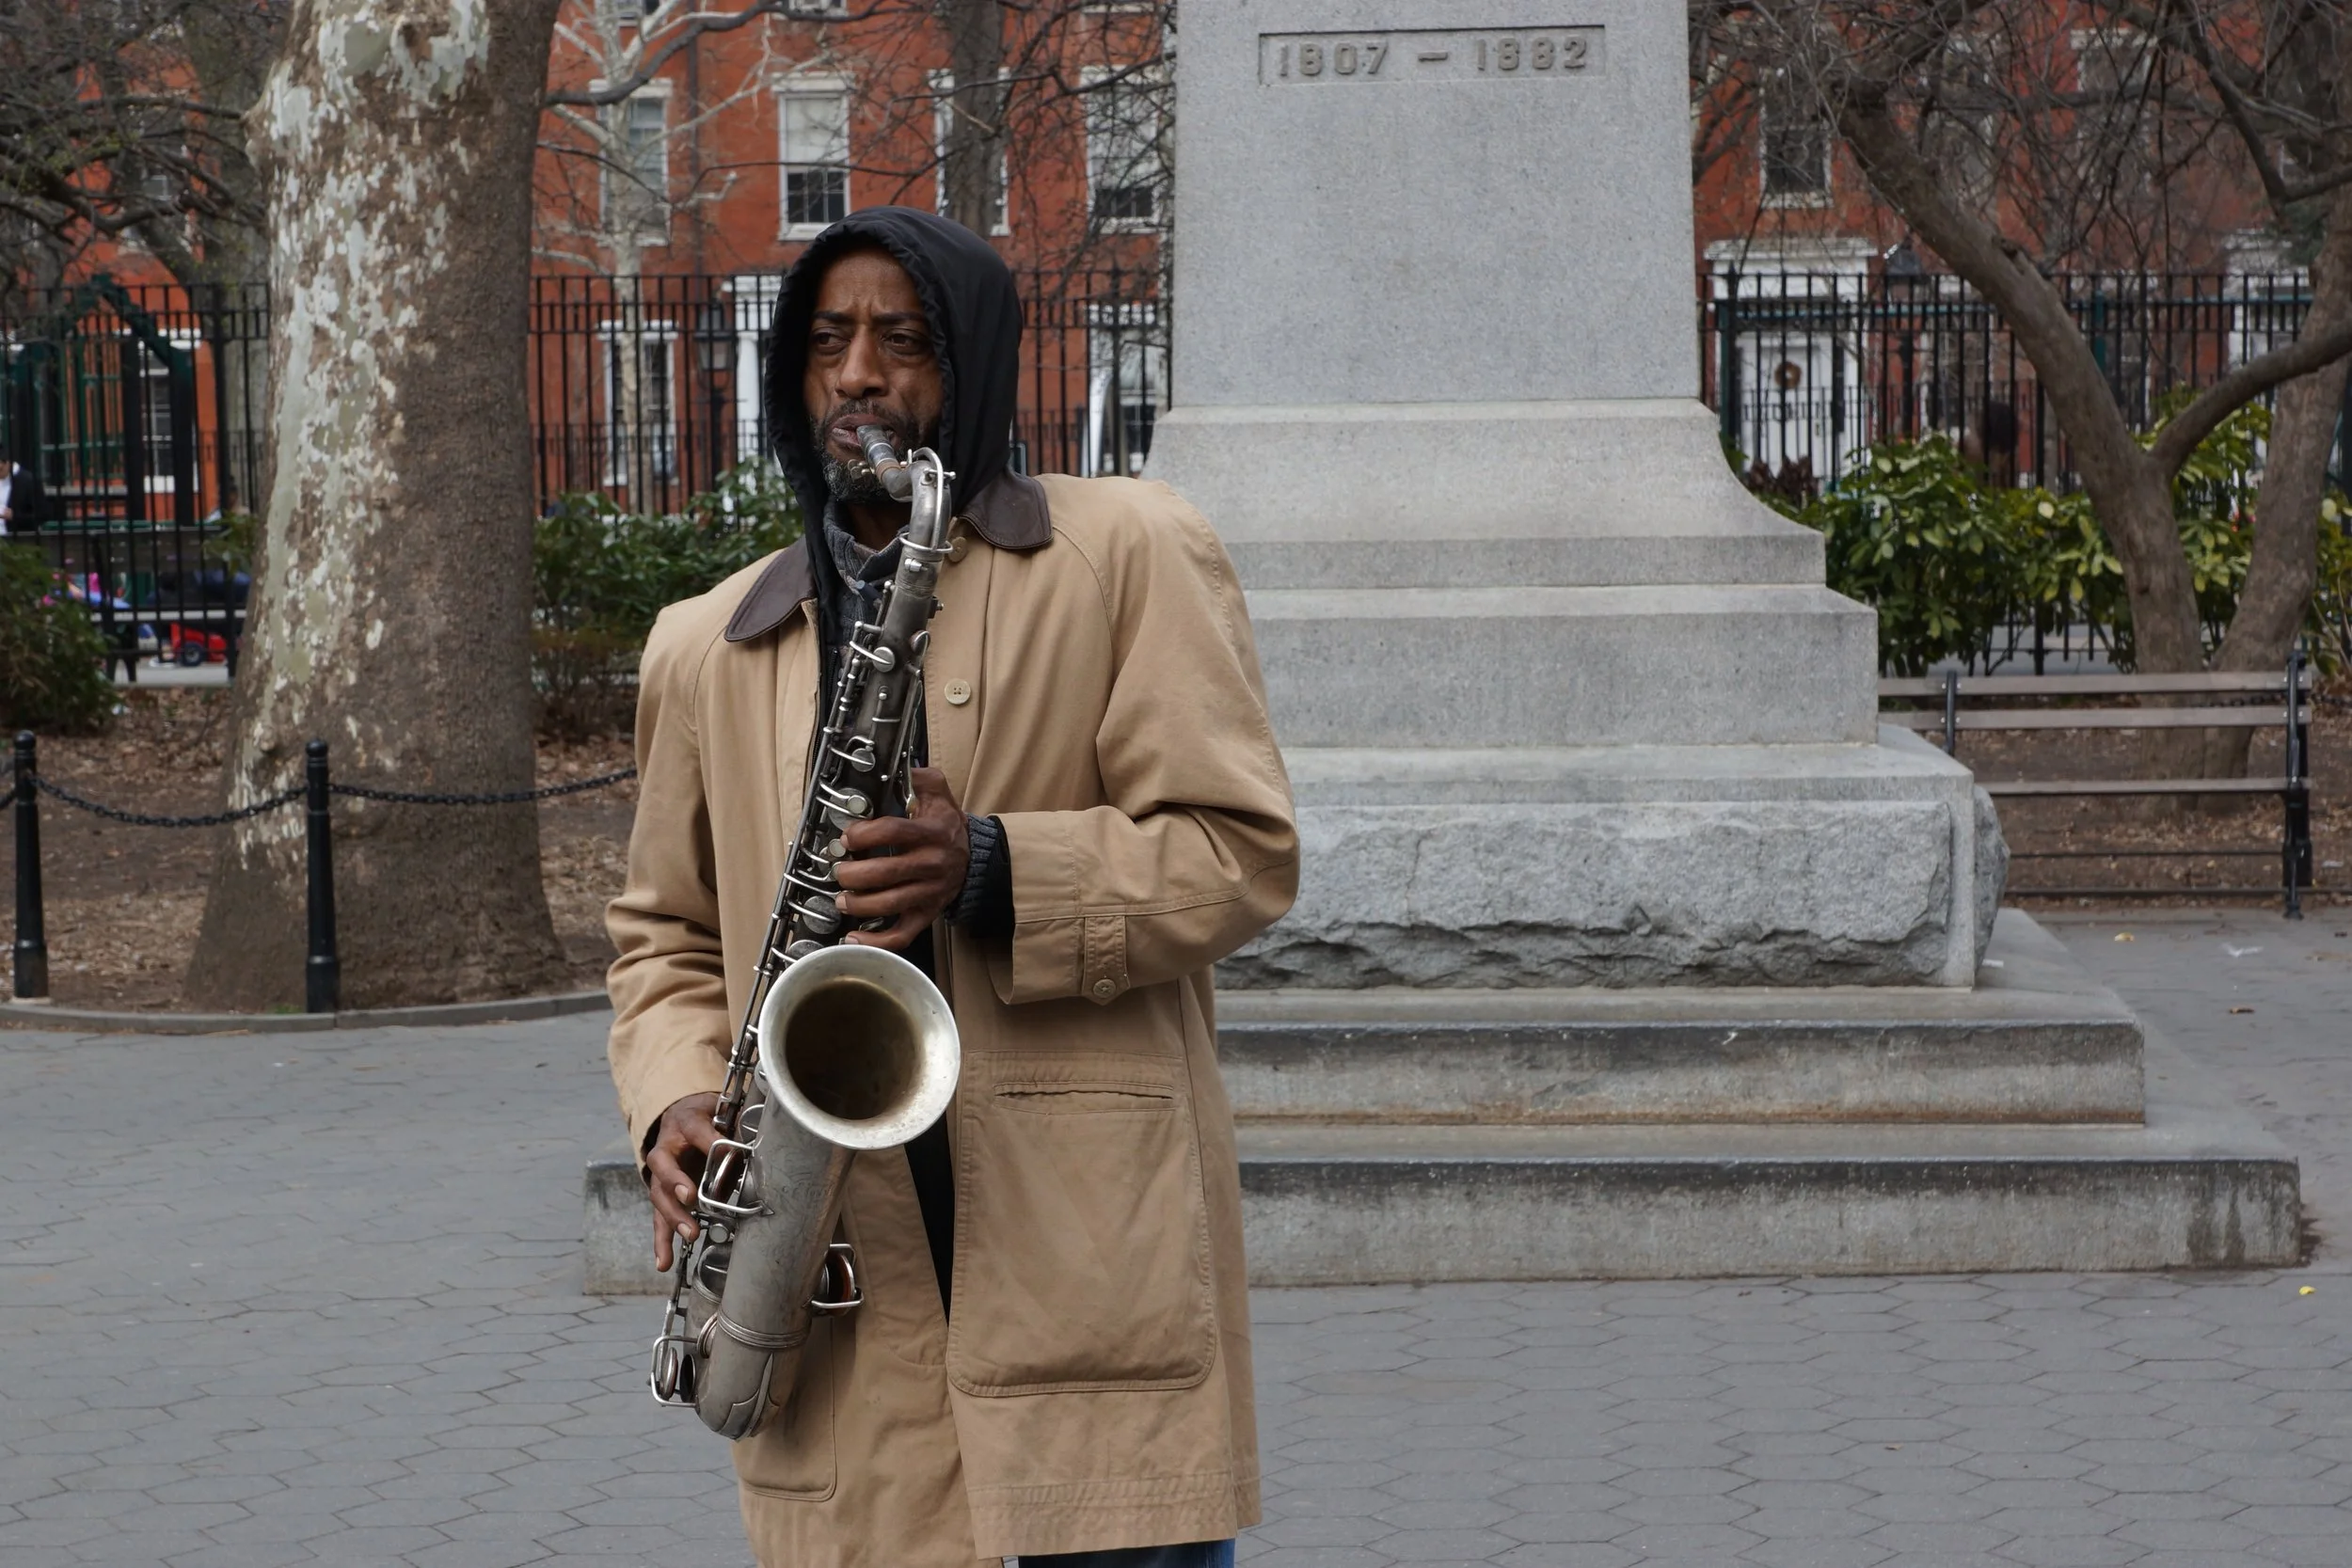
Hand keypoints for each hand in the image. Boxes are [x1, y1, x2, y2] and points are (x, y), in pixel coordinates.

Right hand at [646, 1091, 719, 1271]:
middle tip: (691, 1198)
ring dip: (673, 1217)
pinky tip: (663, 1262)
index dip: (709, 1141)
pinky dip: (661, 1242)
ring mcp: (662, 1173)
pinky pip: (658, 1218)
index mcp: (685, 1123)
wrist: (681, 1114)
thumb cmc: (707, 1115)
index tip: (726, 1150)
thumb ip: (737, 1127)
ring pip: (659, 1195)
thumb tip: (760, 1146)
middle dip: (677, 1184)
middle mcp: (668, 1148)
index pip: (696, 1131)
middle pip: (665, 1167)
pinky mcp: (663, 1194)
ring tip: (689, 1234)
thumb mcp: (722, 1111)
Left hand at [832, 765, 968, 950]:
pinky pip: (902, 934)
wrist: (975, 858)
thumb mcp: (939, 794)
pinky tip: (854, 938)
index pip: (893, 832)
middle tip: (839, 871)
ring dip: (859, 905)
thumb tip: (900, 768)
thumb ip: (920, 778)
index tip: (847, 838)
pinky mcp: (927, 914)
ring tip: (841, 899)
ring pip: (891, 905)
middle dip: (854, 874)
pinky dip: (877, 941)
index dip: (864, 834)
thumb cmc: (947, 825)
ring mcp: (930, 893)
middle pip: (886, 872)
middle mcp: (932, 864)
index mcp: (932, 832)